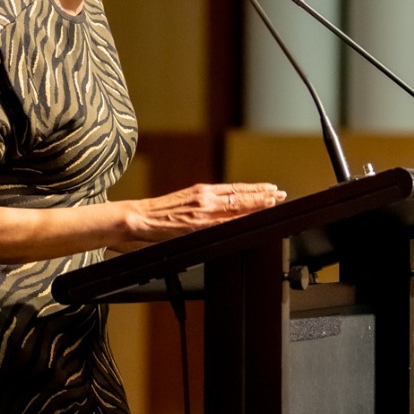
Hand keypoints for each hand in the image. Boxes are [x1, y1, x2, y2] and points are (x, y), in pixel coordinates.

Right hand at [116, 182, 286, 248]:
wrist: (133, 219)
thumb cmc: (153, 216)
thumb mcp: (180, 206)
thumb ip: (200, 209)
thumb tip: (217, 214)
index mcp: (200, 192)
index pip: (234, 190)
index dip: (254, 190)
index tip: (270, 189)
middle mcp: (203, 197)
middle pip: (240, 195)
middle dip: (262, 195)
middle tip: (280, 193)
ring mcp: (201, 211)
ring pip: (236, 206)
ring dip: (257, 204)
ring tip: (274, 201)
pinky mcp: (196, 225)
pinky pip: (224, 222)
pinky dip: (240, 219)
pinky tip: (251, 218)